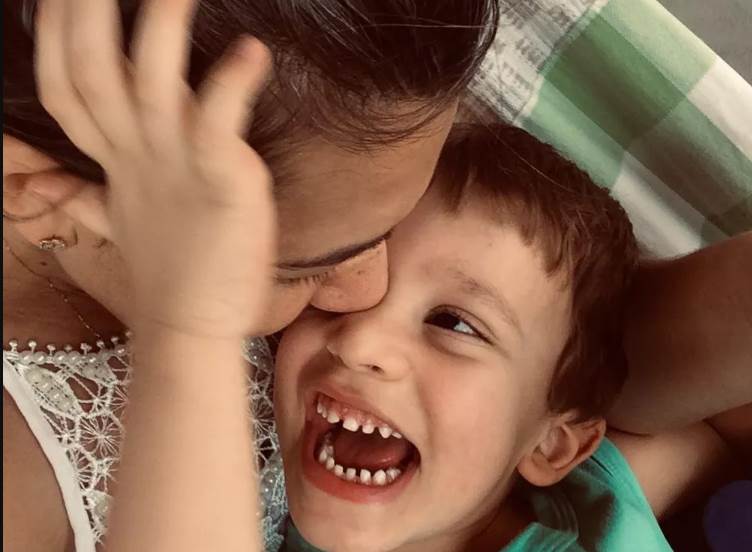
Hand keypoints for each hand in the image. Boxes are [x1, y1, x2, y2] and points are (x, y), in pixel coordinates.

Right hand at [35, 0, 275, 337]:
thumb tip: (52, 185)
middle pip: (92, 72)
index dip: (56, 36)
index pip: (67, 86)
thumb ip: (85, 195)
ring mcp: (176, 166)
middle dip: (84, 15)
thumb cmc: (170, 270)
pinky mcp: (221, 181)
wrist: (194, 327)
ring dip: (156, 30)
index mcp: (115, 160)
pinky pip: (219, 124)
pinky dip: (233, 84)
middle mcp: (137, 154)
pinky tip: (252, 52)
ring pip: (148, 85)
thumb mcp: (121, 223)